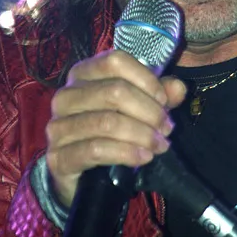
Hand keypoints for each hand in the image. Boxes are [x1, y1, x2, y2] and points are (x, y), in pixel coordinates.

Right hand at [46, 50, 186, 207]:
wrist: (79, 176)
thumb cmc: (109, 133)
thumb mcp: (137, 109)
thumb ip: (157, 96)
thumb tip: (178, 87)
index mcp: (82, 74)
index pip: (115, 61)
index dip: (146, 79)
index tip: (164, 100)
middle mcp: (65, 95)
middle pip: (114, 91)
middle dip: (149, 112)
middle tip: (166, 129)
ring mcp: (58, 126)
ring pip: (107, 122)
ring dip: (142, 135)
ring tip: (159, 145)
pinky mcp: (58, 157)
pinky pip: (95, 149)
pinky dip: (126, 153)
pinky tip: (143, 157)